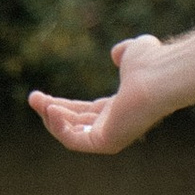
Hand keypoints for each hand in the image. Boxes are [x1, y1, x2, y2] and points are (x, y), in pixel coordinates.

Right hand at [29, 36, 172, 156]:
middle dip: (52, 112)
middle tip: (32, 98)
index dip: (65, 104)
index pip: (87, 113)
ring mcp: (112, 137)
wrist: (162, 75)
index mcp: (122, 109)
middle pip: (76, 124)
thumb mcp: (135, 51)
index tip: (43, 95)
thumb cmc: (153, 63)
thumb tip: (117, 53)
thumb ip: (125, 53)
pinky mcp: (106, 143)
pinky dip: (59, 127)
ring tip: (37, 100)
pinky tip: (50, 108)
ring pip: (72, 134)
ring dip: (51, 119)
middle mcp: (117, 126)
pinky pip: (75, 140)